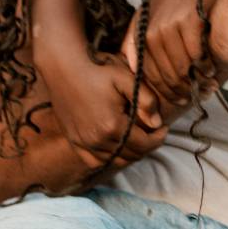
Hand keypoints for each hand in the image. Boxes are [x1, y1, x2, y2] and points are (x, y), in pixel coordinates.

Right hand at [48, 51, 154, 167]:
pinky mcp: (74, 141)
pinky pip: (95, 161)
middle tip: (153, 132)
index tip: (163, 127)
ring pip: (115, 161)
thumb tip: (157, 123)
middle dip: (147, 145)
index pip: (144, 144)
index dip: (158, 138)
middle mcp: (96, 140)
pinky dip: (109, 158)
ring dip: (130, 152)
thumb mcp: (127, 79)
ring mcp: (83, 143)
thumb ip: (146, 101)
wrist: (64, 67)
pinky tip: (116, 145)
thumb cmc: (98, 70)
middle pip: (131, 155)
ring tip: (137, 137)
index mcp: (112, 126)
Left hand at [132, 0, 227, 108]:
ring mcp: (170, 24)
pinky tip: (210, 70)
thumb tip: (131, 68)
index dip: (163, 90)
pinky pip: (196, 54)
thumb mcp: (153, 15)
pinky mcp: (190, 20)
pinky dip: (204, 66)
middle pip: (165, 73)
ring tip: (206, 86)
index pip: (148, 72)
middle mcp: (152, 30)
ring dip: (194, 81)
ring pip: (180, 67)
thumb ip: (138, 40)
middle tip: (194, 97)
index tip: (178, 99)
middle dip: (180, 90)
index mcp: (142, 32)